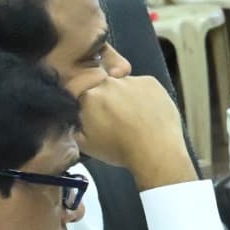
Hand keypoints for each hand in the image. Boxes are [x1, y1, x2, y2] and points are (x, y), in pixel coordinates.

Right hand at [72, 73, 195, 186]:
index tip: (90, 108)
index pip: (77, 88)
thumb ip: (73, 125)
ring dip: (124, 96)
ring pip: (122, 85)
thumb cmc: (121, 149)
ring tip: (133, 117)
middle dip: (104, 99)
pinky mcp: (150, 82)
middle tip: (113, 117)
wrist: (156, 148)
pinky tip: (146, 112)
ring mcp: (131, 80)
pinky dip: (142, 95)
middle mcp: (109, 83)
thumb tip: (73, 118)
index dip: (84, 99)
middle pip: (101, 86)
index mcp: (89, 96)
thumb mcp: (84, 144)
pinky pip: (141, 85)